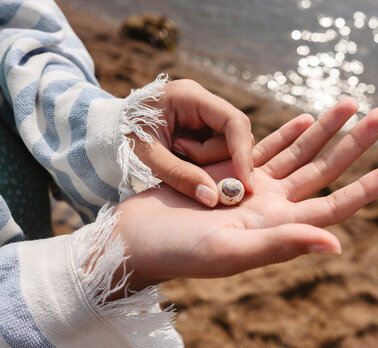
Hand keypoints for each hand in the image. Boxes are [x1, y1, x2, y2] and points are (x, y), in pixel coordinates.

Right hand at [115, 99, 377, 290]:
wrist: (141, 237)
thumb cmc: (180, 253)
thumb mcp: (231, 252)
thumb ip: (282, 244)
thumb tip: (335, 244)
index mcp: (278, 228)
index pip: (332, 207)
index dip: (365, 190)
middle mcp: (273, 207)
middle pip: (323, 171)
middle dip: (354, 144)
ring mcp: (254, 188)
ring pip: (299, 153)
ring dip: (325, 130)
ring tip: (350, 105)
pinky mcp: (232, 171)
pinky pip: (267, 147)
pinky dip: (287, 133)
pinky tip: (306, 119)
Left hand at [131, 79, 253, 206]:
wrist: (109, 131)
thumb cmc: (123, 138)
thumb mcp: (148, 158)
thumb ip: (180, 177)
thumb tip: (214, 199)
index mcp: (189, 96)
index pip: (233, 121)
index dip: (243, 153)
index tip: (245, 183)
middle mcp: (203, 101)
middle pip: (234, 135)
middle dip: (215, 158)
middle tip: (182, 161)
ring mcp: (206, 114)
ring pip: (230, 145)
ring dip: (208, 161)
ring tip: (176, 157)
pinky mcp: (205, 128)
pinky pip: (221, 149)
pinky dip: (206, 161)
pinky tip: (183, 158)